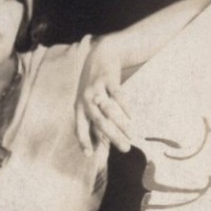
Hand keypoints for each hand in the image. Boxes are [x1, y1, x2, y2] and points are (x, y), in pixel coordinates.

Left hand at [76, 40, 132, 154]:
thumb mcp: (87, 102)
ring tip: (131, 136)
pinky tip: (131, 116)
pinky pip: (117, 94)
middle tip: (125, 149)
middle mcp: (86, 99)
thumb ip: (92, 122)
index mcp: (79, 107)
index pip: (80, 128)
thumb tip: (97, 147)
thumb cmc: (94, 85)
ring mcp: (97, 88)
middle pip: (98, 122)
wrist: (100, 55)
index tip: (89, 155)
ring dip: (121, 124)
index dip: (84, 141)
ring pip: (109, 110)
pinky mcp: (108, 79)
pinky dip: (125, 106)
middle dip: (112, 137)